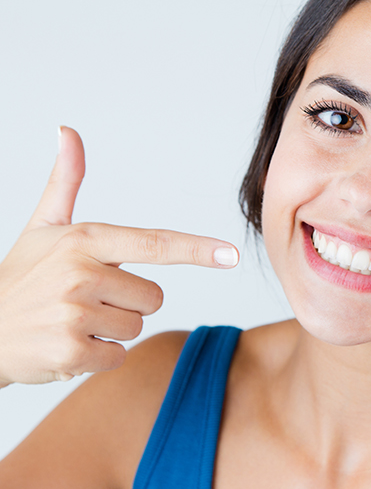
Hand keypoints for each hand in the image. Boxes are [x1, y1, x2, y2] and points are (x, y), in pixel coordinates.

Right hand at [0, 127, 238, 385]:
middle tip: (85, 301)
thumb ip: (65, 184)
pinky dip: (97, 356)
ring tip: (72, 321)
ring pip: (136, 327)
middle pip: (153, 297)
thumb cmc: (20, 278)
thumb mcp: (41, 228)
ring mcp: (75, 314)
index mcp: (83, 240)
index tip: (232, 254)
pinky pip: (117, 356)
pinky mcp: (71, 351)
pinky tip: (66, 344)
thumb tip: (68, 132)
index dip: (196, 249)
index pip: (153, 244)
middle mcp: (81, 273)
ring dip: (111, 331)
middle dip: (127, 303)